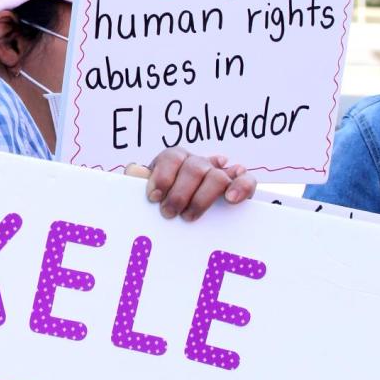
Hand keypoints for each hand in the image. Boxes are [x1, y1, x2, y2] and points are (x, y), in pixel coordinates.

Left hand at [128, 149, 255, 220]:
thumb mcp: (150, 193)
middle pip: (193, 168)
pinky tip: (231, 200)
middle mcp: (199, 163)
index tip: (153, 198)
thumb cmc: (164, 203)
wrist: (188, 222)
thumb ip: (138, 181)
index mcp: (175, 161)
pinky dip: (240, 187)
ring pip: (216, 176)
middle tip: (169, 214)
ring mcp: (220, 174)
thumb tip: (133, 169)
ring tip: (190, 216)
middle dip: (179, 193)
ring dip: (202, 198)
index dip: (162, 176)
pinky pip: (247, 180)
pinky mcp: (240, 187)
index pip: (171, 157)